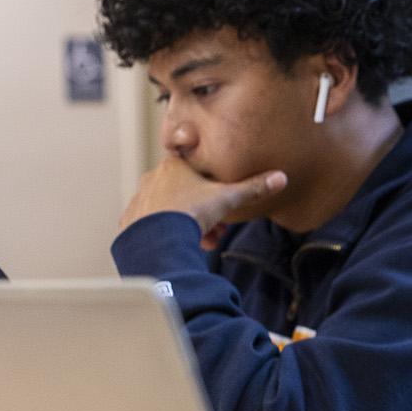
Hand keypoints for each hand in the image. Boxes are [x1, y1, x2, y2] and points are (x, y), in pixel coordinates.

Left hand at [119, 157, 287, 239]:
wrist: (158, 241)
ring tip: (204, 242)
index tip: (222, 201)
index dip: (212, 185)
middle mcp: (152, 178)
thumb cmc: (191, 212)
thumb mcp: (228, 199)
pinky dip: (168, 234)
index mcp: (174, 166)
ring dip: (189, 224)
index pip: (196, 168)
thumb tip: (281, 178)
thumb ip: (253, 188)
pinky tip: (180, 245)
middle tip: (219, 228)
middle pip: (184, 191)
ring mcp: (139, 200)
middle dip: (204, 210)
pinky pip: (152, 225)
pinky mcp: (130, 222)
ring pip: (169, 209)